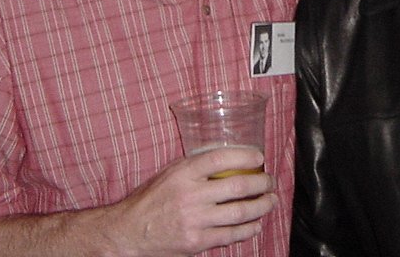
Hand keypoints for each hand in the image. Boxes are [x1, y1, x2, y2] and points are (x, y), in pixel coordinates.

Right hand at [103, 146, 276, 256]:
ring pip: (239, 212)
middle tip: (270, 181)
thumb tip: (227, 160)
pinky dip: (248, 229)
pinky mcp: (197, 242)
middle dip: (261, 183)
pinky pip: (230, 235)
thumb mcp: (169, 173)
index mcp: (183, 173)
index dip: (245, 156)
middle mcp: (190, 195)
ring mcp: (195, 220)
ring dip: (261, 206)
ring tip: (270, 201)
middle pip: (237, 186)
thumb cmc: (150, 200)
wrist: (129, 232)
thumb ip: (195, 167)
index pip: (220, 158)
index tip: (259, 158)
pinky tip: (255, 224)